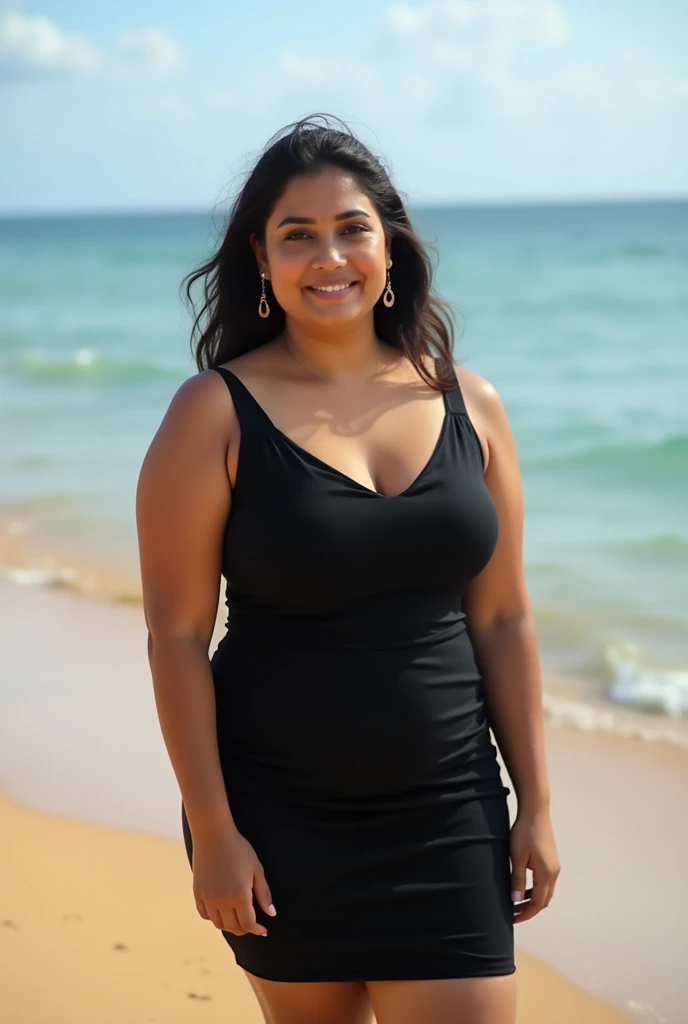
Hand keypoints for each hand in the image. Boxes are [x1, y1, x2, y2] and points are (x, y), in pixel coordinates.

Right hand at [191, 827, 276, 936]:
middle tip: (251, 924)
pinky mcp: (197, 893)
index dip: (257, 930)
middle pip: (232, 927)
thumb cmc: (239, 849)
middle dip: (244, 929)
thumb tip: (271, 914)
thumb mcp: (256, 869)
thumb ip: (264, 893)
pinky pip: (204, 914)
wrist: (213, 834)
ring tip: (237, 917)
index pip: (248, 924)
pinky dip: (213, 917)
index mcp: (239, 895)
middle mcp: (222, 901)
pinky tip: (221, 910)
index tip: (263, 930)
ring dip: (229, 924)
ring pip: (218, 924)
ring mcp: (207, 898)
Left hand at [509, 807, 560, 922]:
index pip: (538, 903)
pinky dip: (535, 889)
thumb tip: (516, 901)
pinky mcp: (551, 860)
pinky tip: (523, 887)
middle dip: (529, 909)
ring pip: (545, 891)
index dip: (526, 913)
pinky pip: (545, 882)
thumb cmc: (524, 832)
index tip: (513, 919)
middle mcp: (554, 872)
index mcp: (546, 873)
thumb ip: (517, 880)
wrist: (535, 812)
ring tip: (515, 902)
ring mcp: (554, 866)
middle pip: (544, 900)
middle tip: (513, 914)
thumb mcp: (517, 857)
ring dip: (532, 900)